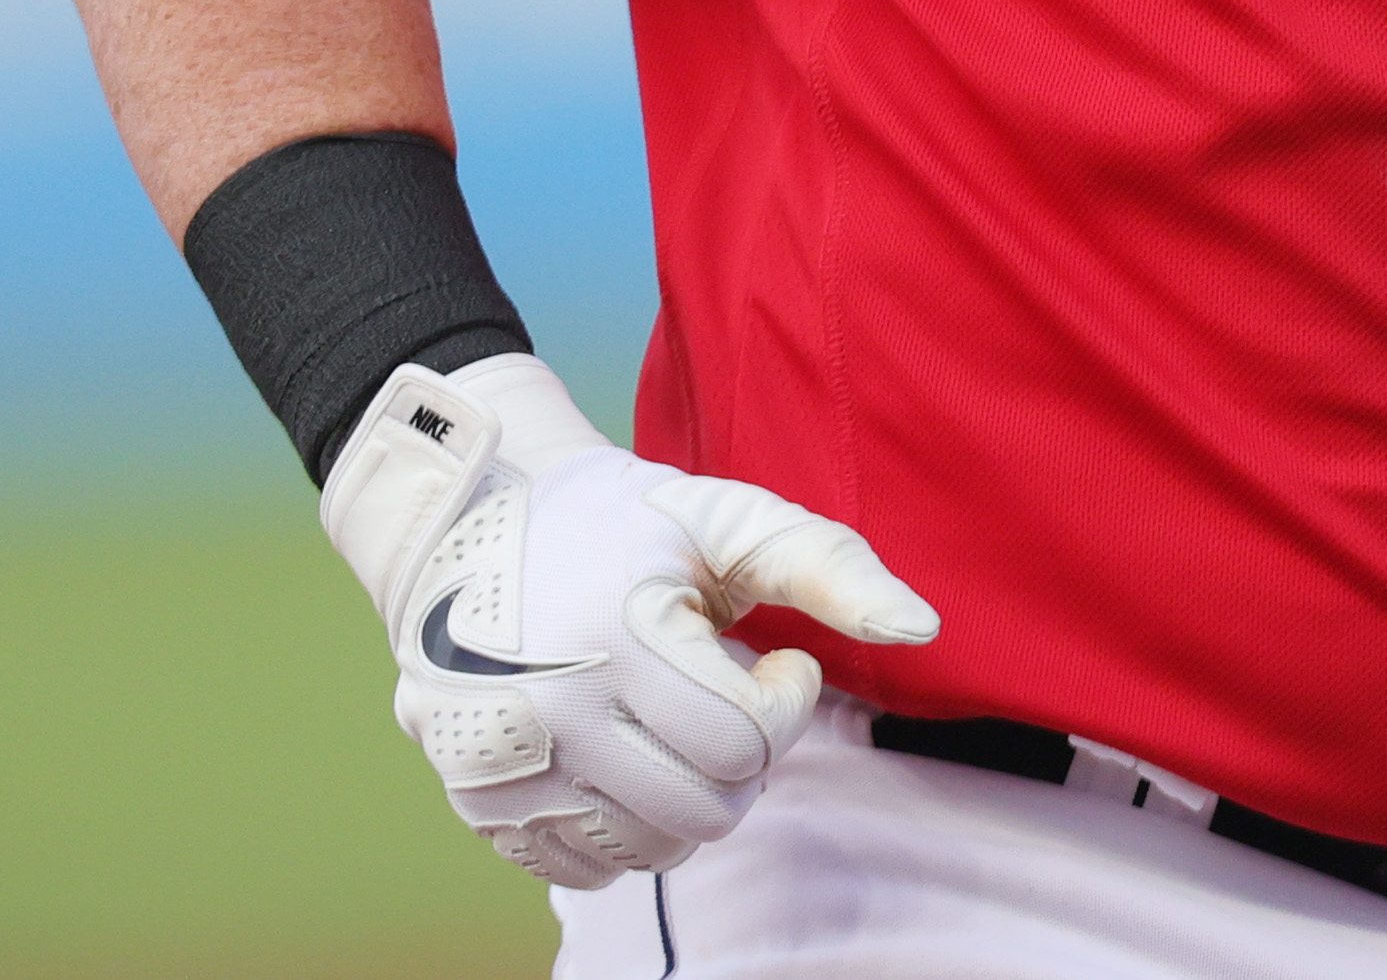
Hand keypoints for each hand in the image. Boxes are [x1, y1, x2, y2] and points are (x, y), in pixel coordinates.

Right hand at [318, 354, 937, 884]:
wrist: (463, 528)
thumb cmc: (618, 520)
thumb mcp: (728, 517)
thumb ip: (831, 566)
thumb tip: (923, 629)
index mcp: (616, 636)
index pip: (748, 742)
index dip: (787, 699)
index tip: (772, 656)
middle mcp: (551, 715)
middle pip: (710, 807)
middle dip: (744, 751)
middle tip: (721, 687)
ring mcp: (508, 771)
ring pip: (656, 848)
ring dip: (690, 791)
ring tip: (671, 715)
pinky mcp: (481, 808)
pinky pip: (591, 869)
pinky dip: (628, 823)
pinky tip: (623, 750)